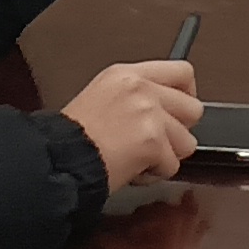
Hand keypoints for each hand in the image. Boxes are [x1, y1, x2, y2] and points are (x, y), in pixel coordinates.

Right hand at [63, 59, 203, 187]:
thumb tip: (166, 110)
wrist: (55, 161)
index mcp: (127, 75)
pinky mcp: (153, 142)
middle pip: (193, 109)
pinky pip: (171, 166)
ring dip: (165, 157)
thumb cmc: (69, 140)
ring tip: (136, 159)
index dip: (187, 95)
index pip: (182, 72)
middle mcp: (141, 89)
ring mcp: (149, 114)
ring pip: (187, 142)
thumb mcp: (101, 98)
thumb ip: (136, 97)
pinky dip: (152, 175)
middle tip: (154, 143)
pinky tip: (130, 171)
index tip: (179, 111)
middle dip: (178, 132)